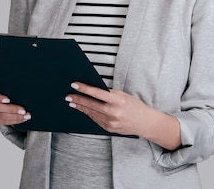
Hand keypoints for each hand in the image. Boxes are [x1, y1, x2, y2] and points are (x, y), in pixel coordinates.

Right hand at [0, 86, 31, 125]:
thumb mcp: (0, 84)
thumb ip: (5, 85)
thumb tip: (19, 85)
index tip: (8, 99)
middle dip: (12, 110)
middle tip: (23, 110)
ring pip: (0, 117)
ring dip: (15, 117)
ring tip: (25, 116)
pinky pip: (2, 122)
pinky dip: (13, 121)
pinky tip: (20, 119)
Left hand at [66, 82, 181, 149]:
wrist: (145, 123)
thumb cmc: (135, 106)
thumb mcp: (124, 95)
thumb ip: (110, 93)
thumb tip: (94, 89)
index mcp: (118, 101)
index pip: (97, 93)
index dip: (85, 88)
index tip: (75, 84)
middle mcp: (114, 112)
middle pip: (91, 104)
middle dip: (78, 99)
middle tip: (68, 95)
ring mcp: (110, 122)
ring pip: (91, 113)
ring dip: (80, 107)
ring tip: (72, 102)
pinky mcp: (108, 128)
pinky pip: (95, 119)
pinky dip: (88, 113)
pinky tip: (83, 109)